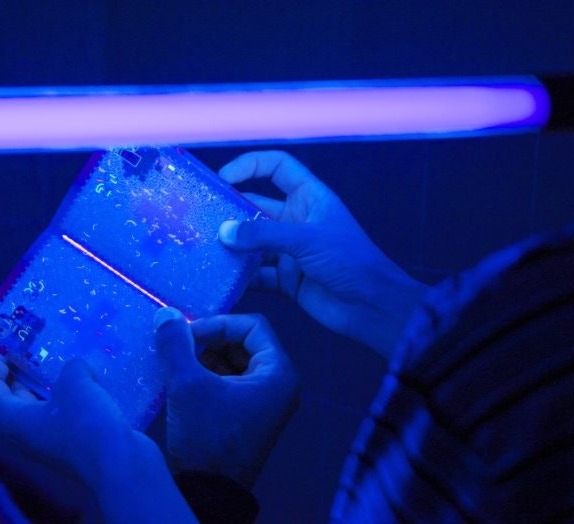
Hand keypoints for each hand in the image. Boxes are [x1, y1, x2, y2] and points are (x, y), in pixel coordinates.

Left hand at [0, 353, 155, 490]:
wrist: (121, 465)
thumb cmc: (85, 422)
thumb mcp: (74, 381)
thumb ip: (70, 366)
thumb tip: (79, 369)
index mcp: (11, 418)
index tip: (12, 341)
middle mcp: (25, 432)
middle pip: (12, 393)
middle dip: (25, 366)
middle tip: (42, 343)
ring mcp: (50, 439)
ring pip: (44, 402)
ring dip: (54, 379)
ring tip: (70, 354)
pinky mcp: (75, 442)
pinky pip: (67, 411)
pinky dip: (75, 394)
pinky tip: (94, 377)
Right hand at [153, 308, 298, 488]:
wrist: (208, 493)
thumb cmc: (206, 438)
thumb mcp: (187, 385)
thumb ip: (176, 344)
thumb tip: (166, 314)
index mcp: (278, 374)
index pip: (253, 325)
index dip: (218, 323)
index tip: (187, 335)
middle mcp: (279, 386)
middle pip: (245, 342)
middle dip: (210, 340)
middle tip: (179, 346)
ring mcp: (265, 403)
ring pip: (235, 362)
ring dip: (206, 357)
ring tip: (177, 363)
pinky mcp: (249, 416)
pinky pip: (230, 382)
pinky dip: (207, 376)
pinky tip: (181, 381)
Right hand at [218, 150, 429, 358]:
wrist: (372, 307)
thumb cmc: (351, 262)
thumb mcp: (306, 239)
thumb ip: (264, 234)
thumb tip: (224, 232)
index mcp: (310, 198)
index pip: (277, 167)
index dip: (250, 165)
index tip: (223, 178)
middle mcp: (297, 221)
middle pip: (256, 208)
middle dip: (231, 212)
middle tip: (200, 219)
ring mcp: (291, 252)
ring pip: (253, 244)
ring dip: (231, 247)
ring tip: (203, 250)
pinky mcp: (287, 280)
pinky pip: (256, 275)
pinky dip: (240, 278)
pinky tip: (221, 280)